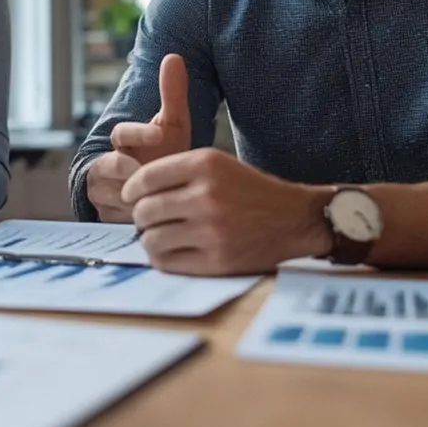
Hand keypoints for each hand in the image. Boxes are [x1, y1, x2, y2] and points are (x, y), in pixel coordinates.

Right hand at [86, 54, 190, 221]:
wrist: (151, 187)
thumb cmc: (162, 153)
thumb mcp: (171, 127)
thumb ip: (172, 94)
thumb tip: (174, 56)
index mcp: (121, 140)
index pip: (122, 133)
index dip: (139, 133)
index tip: (159, 135)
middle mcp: (104, 165)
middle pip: (115, 168)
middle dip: (138, 173)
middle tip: (160, 177)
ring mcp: (101, 192)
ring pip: (119, 196)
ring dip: (141, 198)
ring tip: (165, 199)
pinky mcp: (103, 217)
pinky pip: (118, 221)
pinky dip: (137, 220)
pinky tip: (159, 220)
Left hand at [122, 148, 332, 275]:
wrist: (296, 219)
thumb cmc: (252, 191)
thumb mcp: (219, 165)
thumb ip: (179, 172)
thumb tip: (133, 191)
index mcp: (205, 164)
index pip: (146, 177)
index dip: (131, 189)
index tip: (131, 197)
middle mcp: (206, 195)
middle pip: (145, 210)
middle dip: (140, 216)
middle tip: (147, 220)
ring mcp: (211, 230)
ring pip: (151, 239)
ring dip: (149, 240)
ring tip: (158, 237)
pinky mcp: (217, 260)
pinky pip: (168, 262)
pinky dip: (162, 259)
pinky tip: (170, 252)